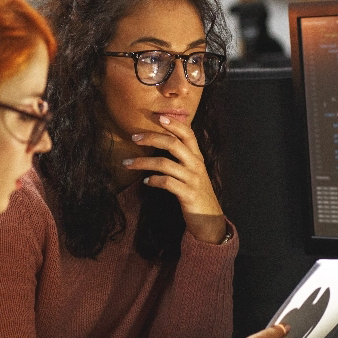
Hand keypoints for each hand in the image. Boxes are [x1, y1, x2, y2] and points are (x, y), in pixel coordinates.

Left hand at [125, 115, 226, 242]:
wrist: (210, 220)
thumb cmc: (196, 194)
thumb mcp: (192, 173)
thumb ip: (182, 158)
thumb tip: (162, 142)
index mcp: (197, 157)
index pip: (188, 134)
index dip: (173, 124)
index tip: (157, 116)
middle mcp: (196, 165)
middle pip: (173, 143)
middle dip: (151, 138)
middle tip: (133, 137)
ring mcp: (193, 179)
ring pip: (165, 163)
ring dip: (142, 162)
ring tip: (127, 163)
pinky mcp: (188, 194)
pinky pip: (167, 183)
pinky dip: (153, 180)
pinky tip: (145, 182)